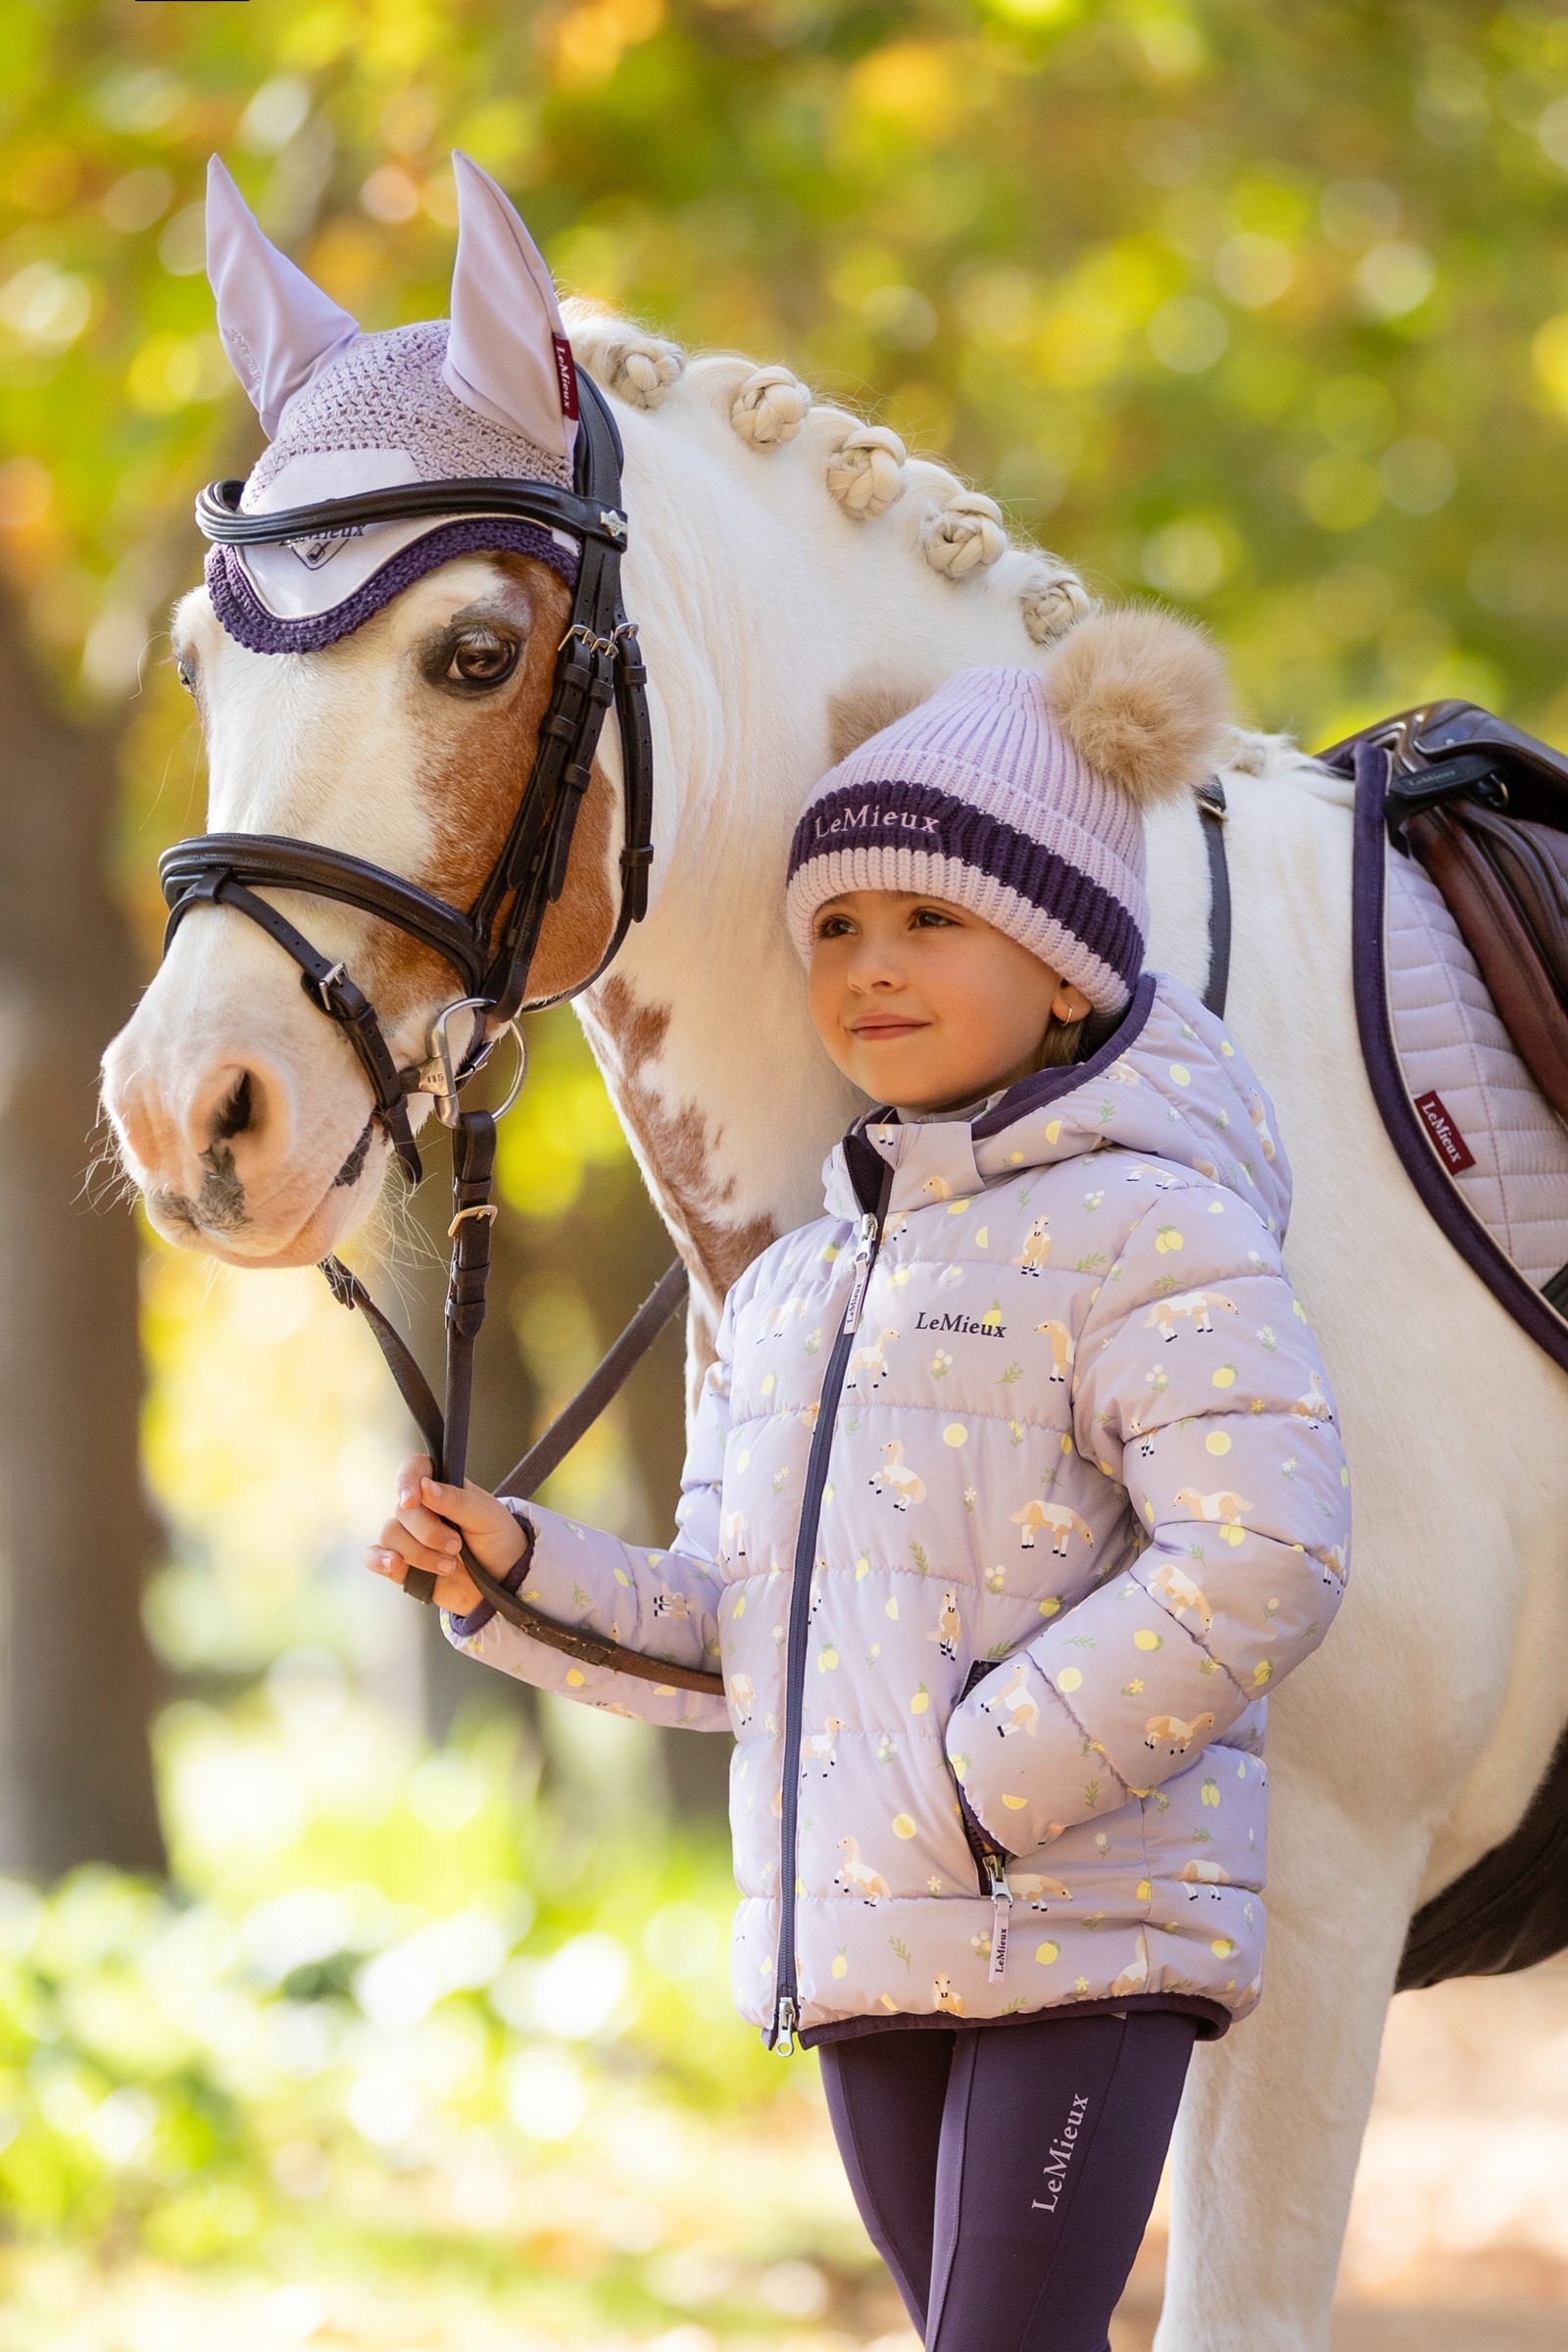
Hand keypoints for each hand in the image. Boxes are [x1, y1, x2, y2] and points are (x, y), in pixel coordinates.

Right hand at [364, 1453, 527, 1617]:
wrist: (501, 1581)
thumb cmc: (496, 1540)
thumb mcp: (486, 1516)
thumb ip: (456, 1500)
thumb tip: (424, 1486)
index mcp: (442, 1487)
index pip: (414, 1469)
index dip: (407, 1480)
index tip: (413, 1500)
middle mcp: (421, 1509)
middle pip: (402, 1510)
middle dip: (429, 1532)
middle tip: (457, 1546)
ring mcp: (408, 1536)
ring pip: (390, 1535)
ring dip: (420, 1554)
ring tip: (450, 1566)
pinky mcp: (401, 1564)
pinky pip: (373, 1557)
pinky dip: (378, 1560)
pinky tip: (394, 1564)